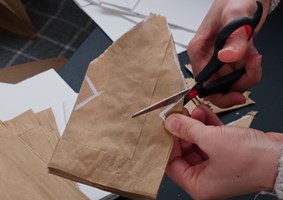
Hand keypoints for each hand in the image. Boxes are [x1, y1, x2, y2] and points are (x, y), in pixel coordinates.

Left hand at [165, 105, 281, 198]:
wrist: (281, 157)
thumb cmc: (252, 160)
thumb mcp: (212, 140)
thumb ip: (187, 130)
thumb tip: (171, 123)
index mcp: (199, 184)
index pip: (172, 164)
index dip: (169, 144)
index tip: (168, 127)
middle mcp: (206, 177)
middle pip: (184, 151)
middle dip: (183, 131)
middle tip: (179, 115)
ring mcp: (217, 164)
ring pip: (198, 142)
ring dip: (195, 125)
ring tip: (192, 110)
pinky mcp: (227, 153)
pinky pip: (210, 138)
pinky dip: (207, 125)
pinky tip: (203, 112)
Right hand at [188, 0, 270, 107]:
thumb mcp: (235, 15)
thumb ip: (234, 37)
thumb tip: (227, 57)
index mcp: (199, 50)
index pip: (203, 83)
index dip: (218, 94)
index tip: (235, 96)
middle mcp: (208, 58)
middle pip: (219, 86)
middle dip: (239, 82)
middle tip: (251, 68)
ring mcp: (221, 60)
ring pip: (233, 83)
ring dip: (248, 73)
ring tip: (253, 54)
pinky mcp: (233, 59)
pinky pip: (242, 74)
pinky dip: (252, 69)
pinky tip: (253, 54)